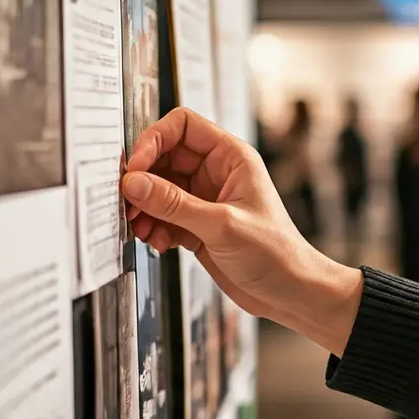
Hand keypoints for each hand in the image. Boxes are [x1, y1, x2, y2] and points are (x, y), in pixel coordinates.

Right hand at [121, 108, 362, 354]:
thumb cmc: (276, 254)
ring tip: (140, 227)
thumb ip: (174, 204)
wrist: (290, 292)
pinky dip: (154, 227)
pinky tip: (157, 242)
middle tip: (128, 202)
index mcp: (231, 157)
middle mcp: (217, 173)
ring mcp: (205, 199)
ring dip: (145, 207)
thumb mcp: (221, 225)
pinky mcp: (198, 226)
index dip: (154, 140)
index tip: (135, 168)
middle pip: (164, 157)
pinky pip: (163, 216)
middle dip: (143, 180)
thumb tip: (134, 183)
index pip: (183, 126)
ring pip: (159, 189)